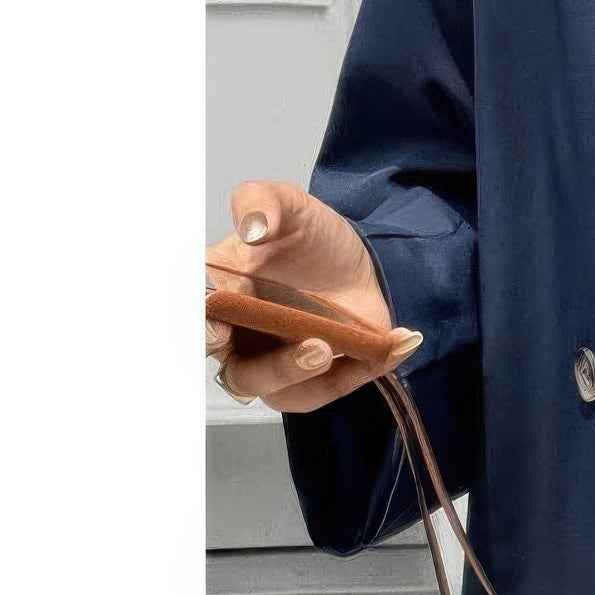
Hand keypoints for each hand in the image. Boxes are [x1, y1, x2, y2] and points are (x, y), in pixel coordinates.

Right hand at [205, 182, 421, 411]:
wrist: (354, 258)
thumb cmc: (307, 236)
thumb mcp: (287, 204)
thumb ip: (260, 202)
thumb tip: (251, 227)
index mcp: (219, 296)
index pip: (198, 322)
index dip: (202, 331)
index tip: (217, 330)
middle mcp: (240, 338)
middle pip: (240, 375)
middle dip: (274, 369)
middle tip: (312, 347)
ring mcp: (276, 362)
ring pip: (281, 392)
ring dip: (307, 379)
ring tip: (332, 348)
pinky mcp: (317, 378)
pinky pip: (331, 389)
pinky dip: (362, 371)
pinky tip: (395, 342)